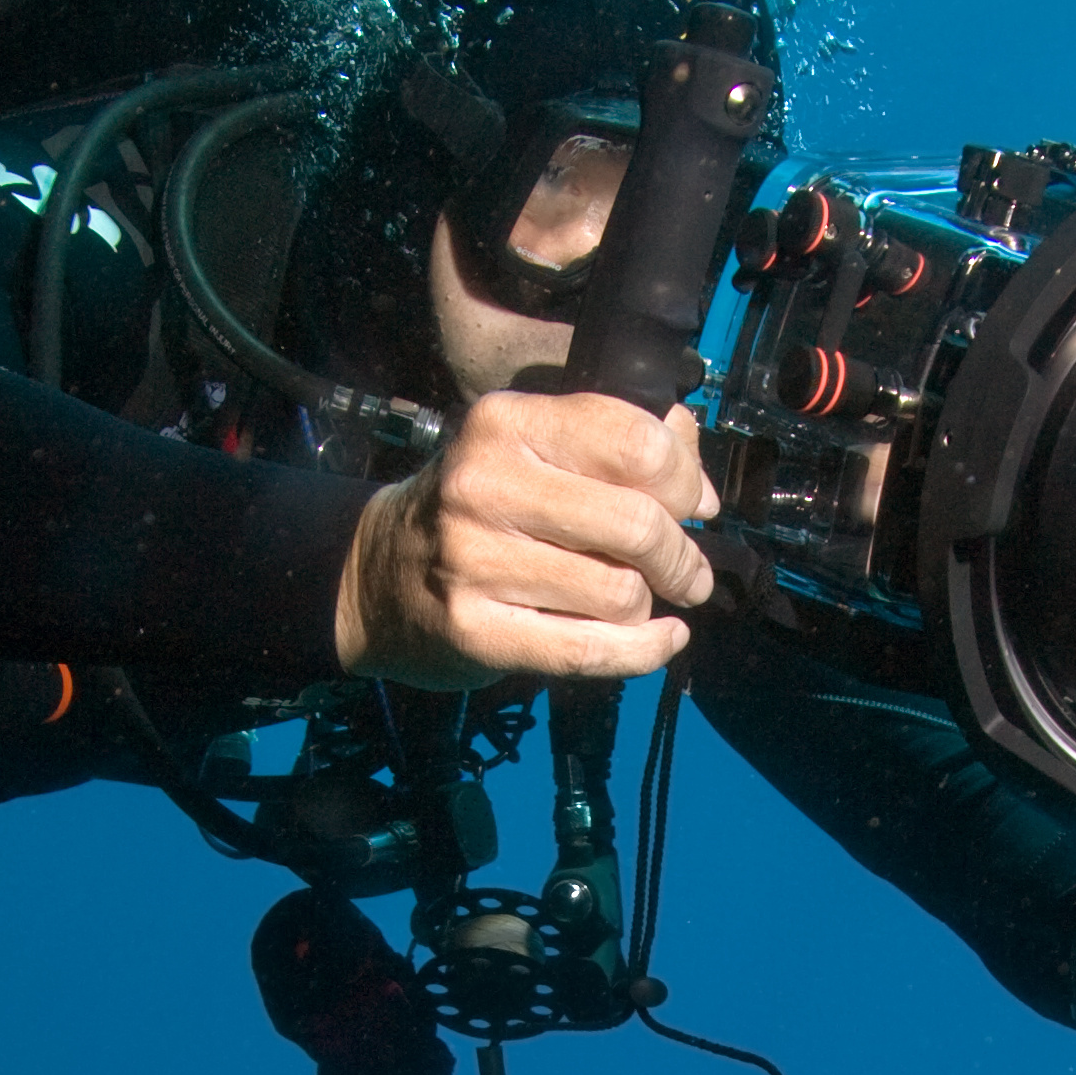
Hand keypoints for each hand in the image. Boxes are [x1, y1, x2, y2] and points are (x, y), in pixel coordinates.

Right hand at [334, 387, 716, 687]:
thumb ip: (614, 446)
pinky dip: (643, 651)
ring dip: (648, 606)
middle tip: (686, 571)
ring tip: (638, 601)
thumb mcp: (529, 450)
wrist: (375, 577)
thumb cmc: (475, 511)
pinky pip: (590, 650)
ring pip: (619, 593)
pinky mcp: (475, 631)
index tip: (692, 505)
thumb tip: (700, 486)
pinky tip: (661, 641)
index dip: (685, 480)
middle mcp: (484, 484)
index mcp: (506, 423)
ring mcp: (474, 561)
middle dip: (681, 556)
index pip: (635, 442)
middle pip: (637, 522)